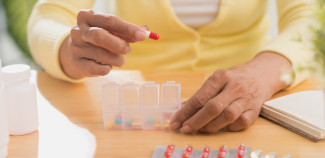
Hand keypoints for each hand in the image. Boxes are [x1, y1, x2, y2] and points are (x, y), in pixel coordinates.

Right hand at [59, 9, 146, 78]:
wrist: (74, 53)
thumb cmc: (98, 39)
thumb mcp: (111, 31)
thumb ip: (127, 31)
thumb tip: (145, 30)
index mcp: (88, 16)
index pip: (110, 20)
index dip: (128, 29)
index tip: (143, 35)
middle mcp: (78, 31)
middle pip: (99, 36)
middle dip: (118, 44)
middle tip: (129, 50)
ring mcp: (75, 47)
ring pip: (100, 54)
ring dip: (116, 59)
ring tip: (121, 60)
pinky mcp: (76, 63)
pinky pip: (95, 68)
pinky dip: (106, 69)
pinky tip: (108, 66)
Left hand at [169, 52, 291, 132]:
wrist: (262, 74)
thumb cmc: (234, 78)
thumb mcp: (217, 79)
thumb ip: (202, 94)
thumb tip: (183, 110)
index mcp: (221, 77)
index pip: (200, 97)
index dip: (186, 112)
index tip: (176, 122)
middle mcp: (234, 86)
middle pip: (213, 107)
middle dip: (196, 121)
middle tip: (185, 129)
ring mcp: (246, 98)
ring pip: (227, 116)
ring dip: (211, 126)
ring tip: (201, 128)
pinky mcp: (255, 109)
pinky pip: (241, 123)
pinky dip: (230, 127)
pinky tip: (223, 126)